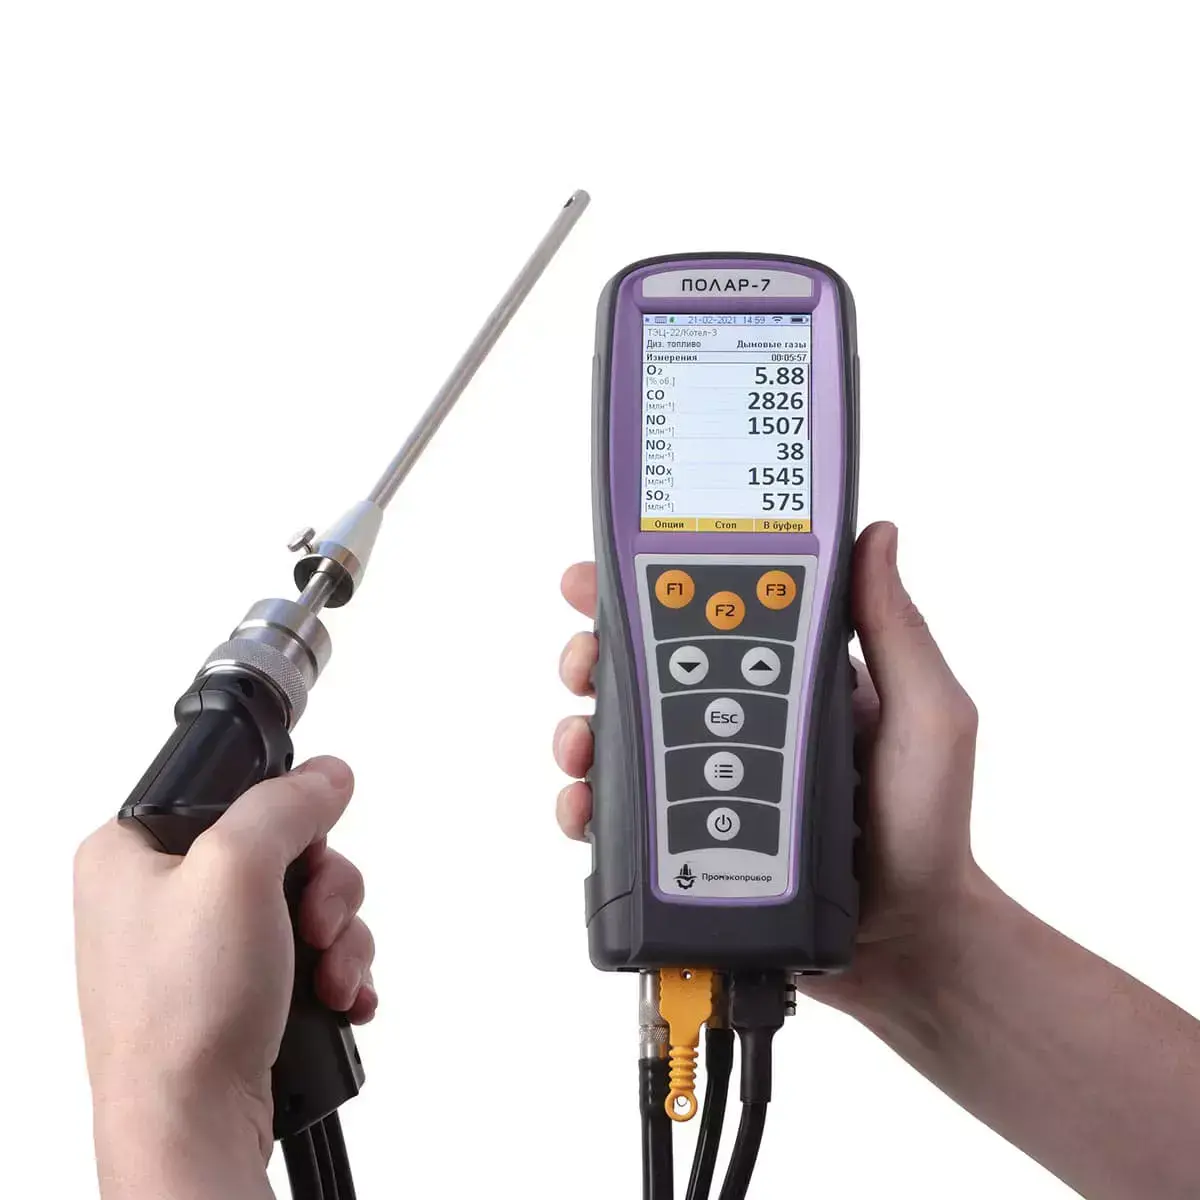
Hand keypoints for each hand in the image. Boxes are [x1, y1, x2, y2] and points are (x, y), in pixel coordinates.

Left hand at [74, 756, 377, 1197]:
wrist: (191, 1127)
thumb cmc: (182, 1013)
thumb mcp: (237, 871)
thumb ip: (285, 805)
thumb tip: (325, 774)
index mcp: (130, 850)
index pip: (232, 790)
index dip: (283, 816)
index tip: (306, 847)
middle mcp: (159, 895)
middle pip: (284, 849)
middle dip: (325, 891)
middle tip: (316, 925)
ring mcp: (197, 948)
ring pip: (305, 902)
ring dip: (338, 937)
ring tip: (329, 976)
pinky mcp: (231, 990)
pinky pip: (305, 952)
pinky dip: (332, 971)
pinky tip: (335, 997)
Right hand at [552, 521, 981, 1014]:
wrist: (909, 945)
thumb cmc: (928, 828)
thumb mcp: (929, 715)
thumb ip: (898, 630)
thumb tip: (874, 536)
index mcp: (786, 677)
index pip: (706, 613)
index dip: (643, 588)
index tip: (597, 577)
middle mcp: (735, 720)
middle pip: (641, 671)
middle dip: (593, 657)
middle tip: (580, 666)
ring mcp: (703, 780)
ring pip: (617, 739)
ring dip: (581, 731)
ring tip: (580, 747)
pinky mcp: (681, 841)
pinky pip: (618, 816)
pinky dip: (585, 807)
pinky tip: (583, 812)